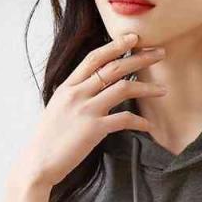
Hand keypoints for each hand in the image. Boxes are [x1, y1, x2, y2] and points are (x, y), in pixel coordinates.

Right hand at [13, 33, 165, 187]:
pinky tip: (148, 126)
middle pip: (114, 67)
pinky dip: (139, 122)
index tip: (134, 38)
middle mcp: (77, 93)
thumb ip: (75, 97)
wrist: (38, 163)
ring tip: (163, 90)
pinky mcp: (94, 129)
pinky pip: (124, 120)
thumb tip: (92, 91)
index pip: (94, 57)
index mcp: (67, 87)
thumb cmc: (49, 140)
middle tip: (159, 53)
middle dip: (139, 58)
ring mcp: (86, 110)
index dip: (115, 45)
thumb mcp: (58, 109)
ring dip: (147, 87)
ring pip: (123, 88)